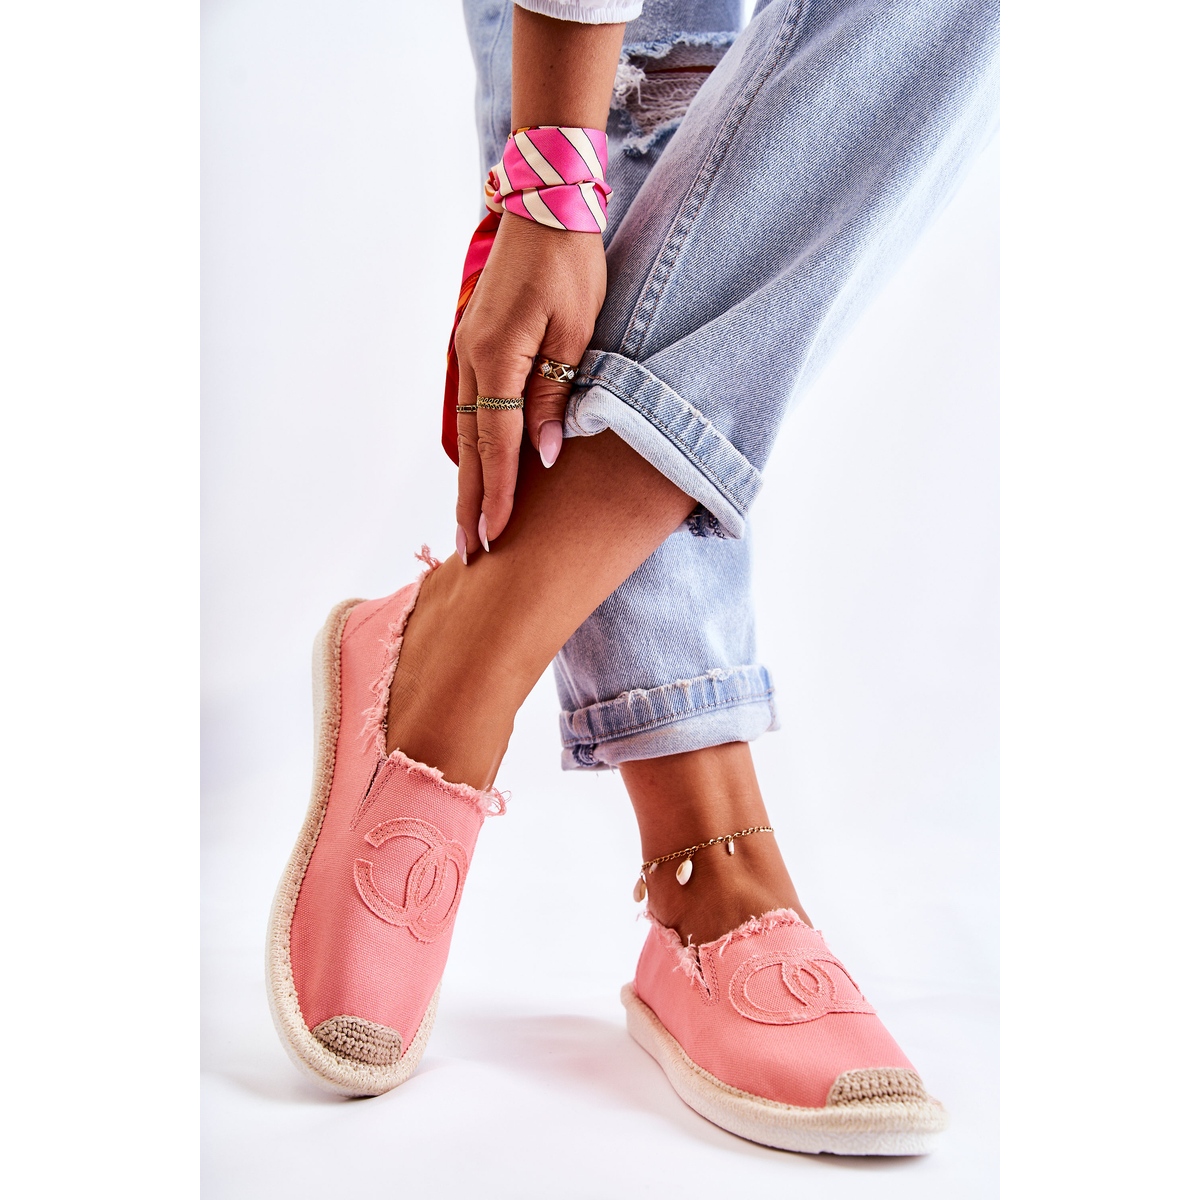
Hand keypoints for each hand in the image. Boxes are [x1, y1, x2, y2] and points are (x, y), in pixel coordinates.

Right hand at [454, 212, 605, 554]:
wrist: (547, 206)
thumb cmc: (570, 264)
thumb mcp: (575, 331)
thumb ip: (556, 395)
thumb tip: (545, 454)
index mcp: (498, 356)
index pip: (498, 442)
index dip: (498, 493)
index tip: (495, 536)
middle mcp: (472, 358)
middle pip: (471, 446)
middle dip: (471, 501)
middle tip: (469, 552)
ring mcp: (468, 351)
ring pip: (467, 430)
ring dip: (469, 479)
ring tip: (469, 524)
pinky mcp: (475, 344)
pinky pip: (471, 408)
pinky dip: (473, 446)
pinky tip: (477, 469)